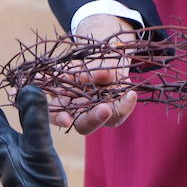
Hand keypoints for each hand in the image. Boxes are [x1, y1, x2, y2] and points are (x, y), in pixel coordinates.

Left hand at [0, 72, 84, 186]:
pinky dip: (16, 126)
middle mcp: (2, 149)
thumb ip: (35, 119)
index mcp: (1, 143)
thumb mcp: (39, 148)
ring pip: (1, 130)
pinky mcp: (24, 166)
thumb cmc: (39, 183)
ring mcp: (12, 158)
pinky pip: (16, 139)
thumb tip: (29, 89)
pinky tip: (24, 129)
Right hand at [49, 13, 137, 134]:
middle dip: (93, 119)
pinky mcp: (114, 112)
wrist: (105, 61)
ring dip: (113, 113)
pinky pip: (120, 113)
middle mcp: (79, 112)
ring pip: (105, 120)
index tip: (65, 120)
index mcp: (61, 101)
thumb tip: (88, 77)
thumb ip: (83, 69)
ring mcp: (97, 113)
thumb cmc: (84, 63)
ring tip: (125, 98)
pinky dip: (126, 104)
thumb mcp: (81, 61)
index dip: (59, 118)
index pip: (55, 114)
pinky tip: (131, 94)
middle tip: (105, 110)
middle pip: (83, 125)